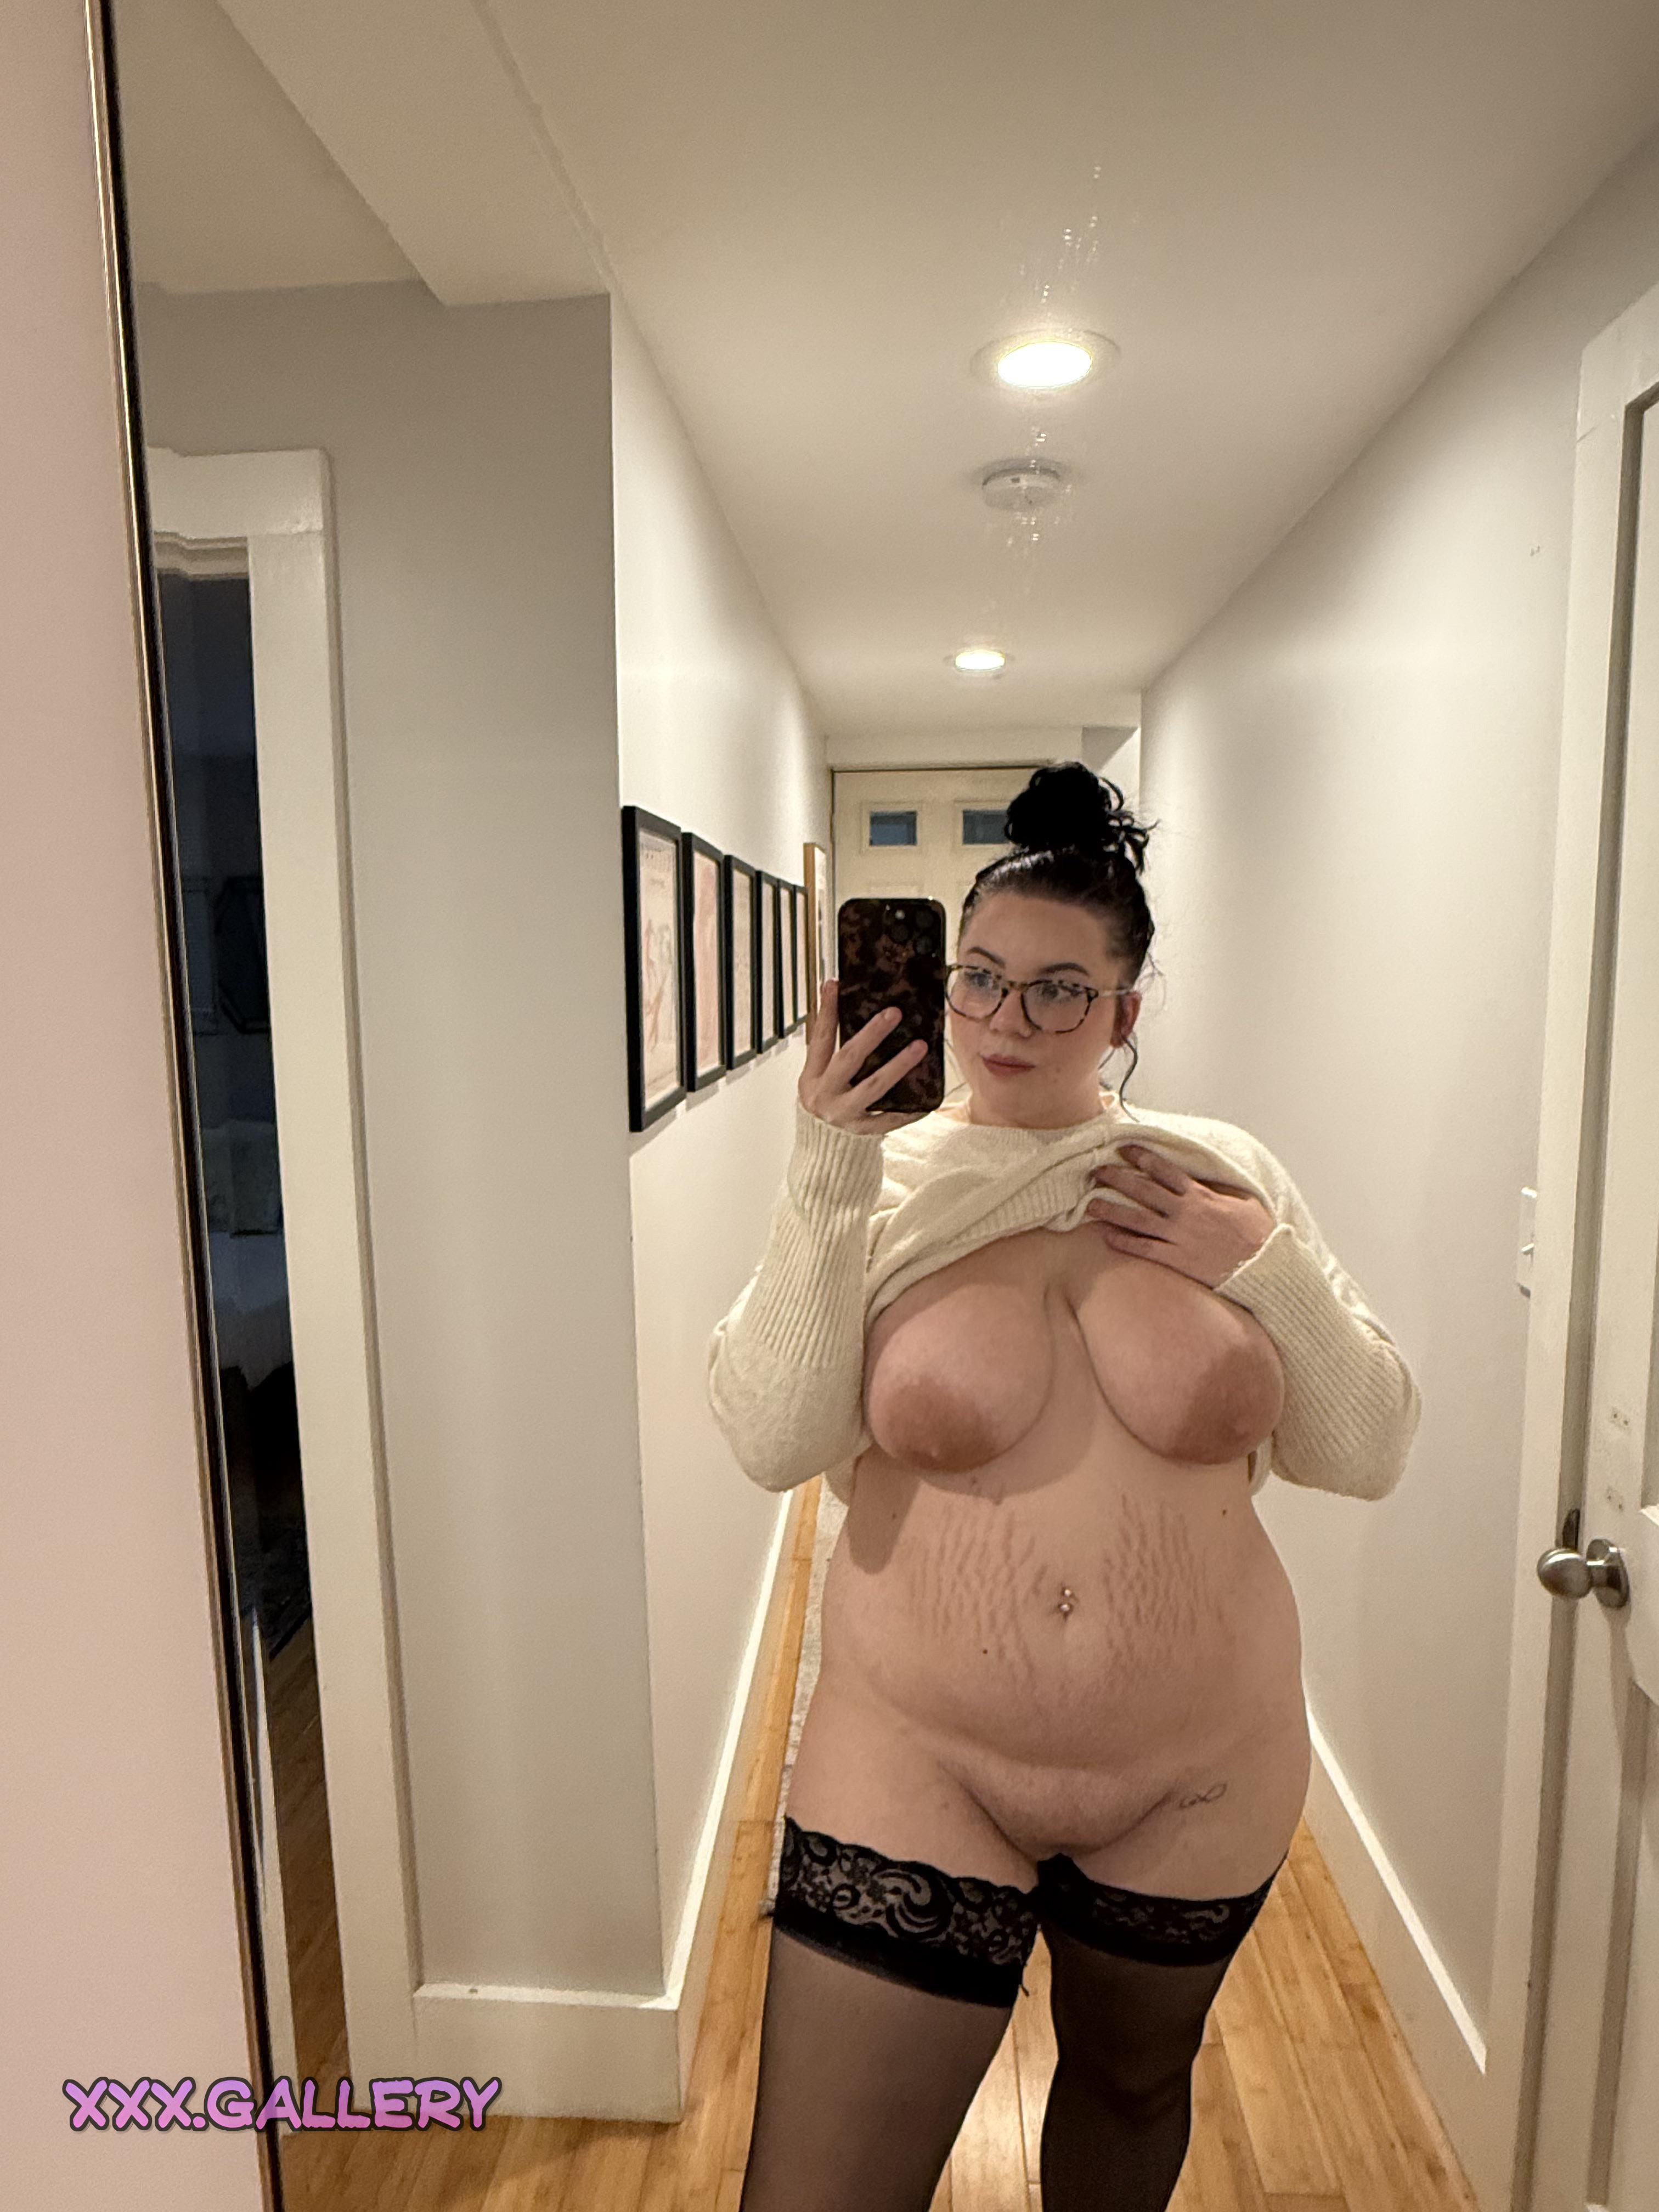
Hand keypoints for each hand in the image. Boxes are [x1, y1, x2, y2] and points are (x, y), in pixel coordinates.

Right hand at [798, 980, 932, 1133]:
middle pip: (848, 1059)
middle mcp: (825, 1095)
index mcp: (812, 1077)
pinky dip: (909, 1110)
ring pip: (873, 1087)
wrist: (823, 1148)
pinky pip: (889, 1119)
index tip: (835, 984)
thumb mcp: (820, 1076)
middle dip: (871, 1034)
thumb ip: (832, 1048)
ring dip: (898, 1065)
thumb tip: (846, 1004)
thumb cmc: (828, 1101)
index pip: (820, 1039)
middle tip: (894, 1013)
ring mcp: (844, 1114)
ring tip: (919, 1046)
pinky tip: (927, 1099)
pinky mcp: (863, 1131)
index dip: (827, 1011)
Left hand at [1085, 1144, 1274, 1285]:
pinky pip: (1145, 1249)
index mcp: (1201, 1195)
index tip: (1124, 1149)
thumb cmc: (1258, 1234)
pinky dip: (1125, 1243)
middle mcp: (1185, 1213)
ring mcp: (1179, 1236)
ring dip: (1112, 1210)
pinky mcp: (1178, 1259)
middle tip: (1096, 1171)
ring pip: (1137, 1219)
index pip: (1165, 1171)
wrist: (1264, 1266)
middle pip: (1144, 1191)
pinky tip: (1107, 1237)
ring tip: (1091, 1204)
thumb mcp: (1243, 1201)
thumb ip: (1219, 1189)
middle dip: (1118, 1178)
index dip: (1142, 1158)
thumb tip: (1204, 1178)